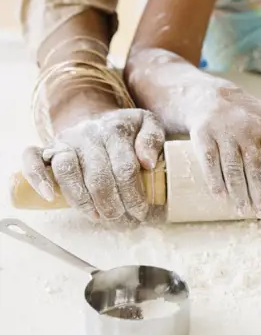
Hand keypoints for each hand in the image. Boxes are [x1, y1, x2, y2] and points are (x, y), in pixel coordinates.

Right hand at [22, 109, 164, 220]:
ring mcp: (66, 140)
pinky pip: (32, 158)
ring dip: (81, 200)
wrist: (96, 116)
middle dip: (110, 204)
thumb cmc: (127, 129)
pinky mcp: (47, 146)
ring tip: (96, 216)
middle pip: (98, 175)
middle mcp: (88, 134)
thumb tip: (148, 162)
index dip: (133, 195)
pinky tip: (49, 197)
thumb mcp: (148, 124)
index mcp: (116, 130)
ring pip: (66, 171)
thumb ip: (153, 138)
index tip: (140, 211)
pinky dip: (37, 178)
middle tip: (119, 217)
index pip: (125, 168)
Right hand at [187, 87, 260, 216]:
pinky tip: (220, 197)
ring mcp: (224, 133)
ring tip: (243, 211)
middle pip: (255, 167)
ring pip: (233, 167)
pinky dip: (214, 180)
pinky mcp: (203, 135)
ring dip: (238, 192)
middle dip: (260, 193)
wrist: (211, 97)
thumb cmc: (249, 113)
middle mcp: (246, 131)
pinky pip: (209, 162)